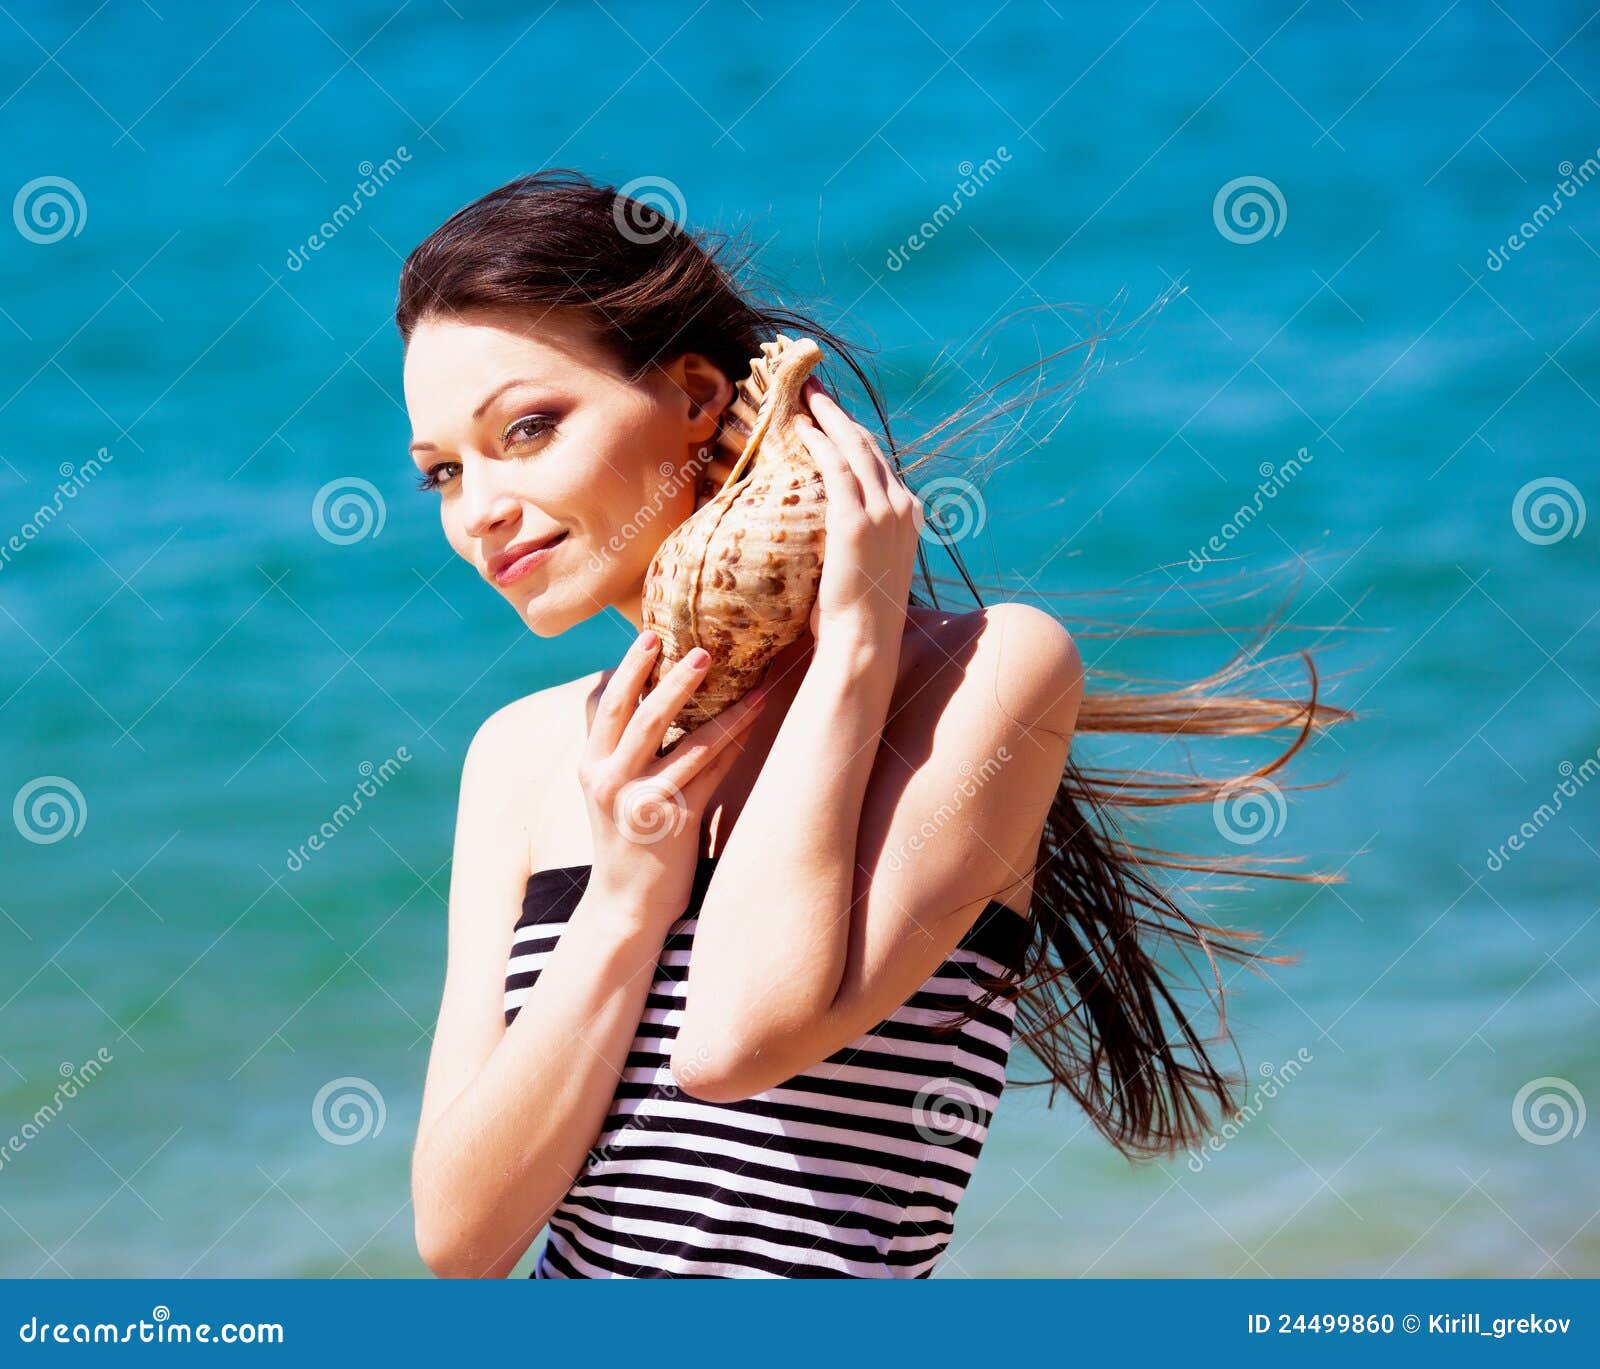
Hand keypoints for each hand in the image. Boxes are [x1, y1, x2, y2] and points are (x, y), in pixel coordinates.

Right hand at [579, 630, 766, 930]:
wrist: (625, 905)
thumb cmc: (625, 838)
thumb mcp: (605, 789)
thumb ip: (612, 744)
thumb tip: (617, 685)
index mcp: (591, 764)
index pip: (605, 704)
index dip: (628, 668)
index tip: (650, 633)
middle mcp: (610, 779)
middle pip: (639, 715)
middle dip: (670, 677)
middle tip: (700, 646)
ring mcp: (641, 801)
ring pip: (685, 742)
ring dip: (720, 706)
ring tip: (746, 677)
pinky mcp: (673, 822)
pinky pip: (711, 772)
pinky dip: (735, 743)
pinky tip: (756, 719)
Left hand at [797, 378, 923, 653]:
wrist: (864, 640)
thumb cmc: (857, 613)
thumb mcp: (866, 566)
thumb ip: (857, 538)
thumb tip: (828, 526)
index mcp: (908, 515)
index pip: (879, 462)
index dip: (853, 433)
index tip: (830, 414)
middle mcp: (902, 507)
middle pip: (869, 445)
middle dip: (840, 414)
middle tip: (814, 389)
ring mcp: (884, 513)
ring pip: (855, 448)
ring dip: (828, 417)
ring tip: (805, 396)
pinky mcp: (858, 522)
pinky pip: (837, 469)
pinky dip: (820, 444)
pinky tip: (802, 429)